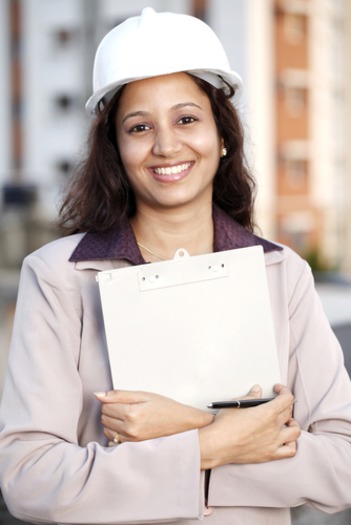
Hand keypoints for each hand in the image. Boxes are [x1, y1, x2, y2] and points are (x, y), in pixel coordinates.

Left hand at [95, 390, 213, 443]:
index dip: (112, 400)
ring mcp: (130, 440)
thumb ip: (119, 394)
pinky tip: (127, 427)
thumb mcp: (143, 395)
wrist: (181, 425)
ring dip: (112, 422)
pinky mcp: (132, 447)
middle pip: (104, 417)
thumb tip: (98, 395)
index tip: (122, 400)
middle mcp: (129, 429)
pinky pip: (113, 440)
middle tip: (126, 407)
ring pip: (106, 429)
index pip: (105, 405)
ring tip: (127, 416)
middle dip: (111, 410)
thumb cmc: (165, 408)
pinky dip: (116, 433)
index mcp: (131, 413)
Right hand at [199, 384, 300, 468]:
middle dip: (285, 405)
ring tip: (286, 421)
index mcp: (268, 413)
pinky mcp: (269, 454)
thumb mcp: (237, 404)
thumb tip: (256, 391)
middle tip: (277, 403)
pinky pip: (290, 451)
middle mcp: (274, 427)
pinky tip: (285, 440)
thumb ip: (250, 397)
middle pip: (289, 412)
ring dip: (293, 424)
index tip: (278, 390)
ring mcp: (273, 442)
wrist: (218, 445)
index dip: (284, 391)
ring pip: (295, 431)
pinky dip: (291, 444)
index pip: (287, 399)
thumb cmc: (225, 426)